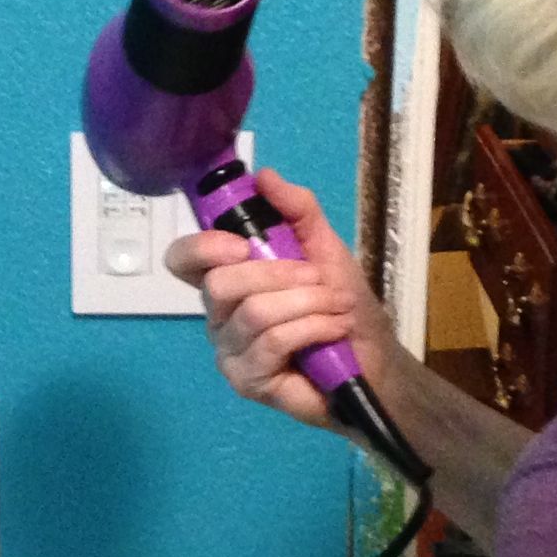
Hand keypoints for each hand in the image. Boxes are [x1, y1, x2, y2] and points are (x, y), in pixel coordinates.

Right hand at [161, 168, 402, 433]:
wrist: (373, 358)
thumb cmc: (341, 304)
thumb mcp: (324, 246)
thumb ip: (297, 209)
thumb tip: (263, 176)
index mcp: (226, 278)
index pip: (183, 260)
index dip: (202, 247)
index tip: (242, 244)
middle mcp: (218, 316)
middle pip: (220, 285)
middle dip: (278, 275)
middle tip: (318, 279)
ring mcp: (230, 351)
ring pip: (253, 313)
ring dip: (306, 302)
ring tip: (337, 307)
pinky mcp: (247, 381)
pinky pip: (272, 343)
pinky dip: (312, 328)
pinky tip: (333, 330)